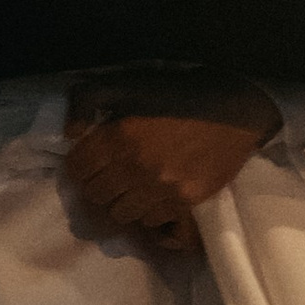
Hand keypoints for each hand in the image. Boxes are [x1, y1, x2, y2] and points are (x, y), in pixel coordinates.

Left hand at [62, 74, 280, 254]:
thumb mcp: (129, 83)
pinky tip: (151, 197)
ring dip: (119, 202)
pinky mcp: (184, 202)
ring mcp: (162, 188)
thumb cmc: (178, 94)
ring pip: (120, 213)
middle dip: (95, 186)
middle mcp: (137, 166)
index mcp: (120, 135)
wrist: (234, 111)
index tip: (85, 164)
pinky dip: (146, 212)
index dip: (77, 166)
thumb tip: (70, 132)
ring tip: (128, 190)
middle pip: (95, 196)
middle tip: (105, 178)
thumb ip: (89, 98)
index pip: (78, 169)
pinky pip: (150, 221)